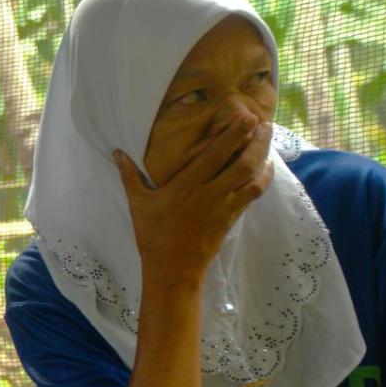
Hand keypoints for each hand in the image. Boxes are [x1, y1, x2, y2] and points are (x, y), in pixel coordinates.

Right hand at [117, 119, 272, 288]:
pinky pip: (252, 195)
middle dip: (257, 141)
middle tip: (266, 123)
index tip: (246, 117)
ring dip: (264, 158)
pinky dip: (262, 179)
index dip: (233, 135)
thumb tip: (117, 152)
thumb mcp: (138, 205)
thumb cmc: (153, 235)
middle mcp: (209, 194)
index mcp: (186, 186)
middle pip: (242, 163)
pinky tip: (265, 168)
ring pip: (252, 179)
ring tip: (268, 140)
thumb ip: (130, 176)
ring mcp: (224, 207)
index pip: (215, 155)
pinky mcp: (231, 219)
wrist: (172, 269)